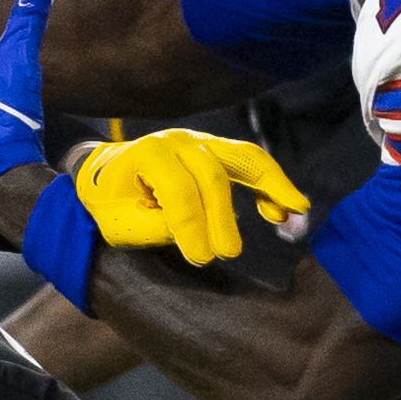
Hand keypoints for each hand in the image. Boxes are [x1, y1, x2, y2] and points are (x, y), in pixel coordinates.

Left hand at [75, 131, 311, 265]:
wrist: (106, 174)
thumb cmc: (113, 202)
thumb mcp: (120, 222)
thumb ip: (155, 227)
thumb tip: (197, 235)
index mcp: (146, 155)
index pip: (178, 190)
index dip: (192, 226)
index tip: (202, 258)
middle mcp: (176, 141)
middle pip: (210, 176)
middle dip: (223, 218)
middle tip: (229, 253)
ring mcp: (199, 141)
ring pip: (242, 157)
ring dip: (272, 183)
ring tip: (295, 210)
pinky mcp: (216, 149)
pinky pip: (248, 161)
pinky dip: (270, 182)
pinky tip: (281, 210)